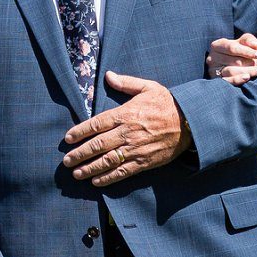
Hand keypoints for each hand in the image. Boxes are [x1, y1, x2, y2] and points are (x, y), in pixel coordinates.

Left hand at [61, 72, 191, 185]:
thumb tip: (108, 75)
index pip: (96, 124)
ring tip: (76, 173)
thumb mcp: (148, 87)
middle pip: (97, 145)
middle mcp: (127, 132)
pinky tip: (96, 181)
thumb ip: (126, 83)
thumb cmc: (167, 103)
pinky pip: (123, 171)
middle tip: (67, 160)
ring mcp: (135, 149)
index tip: (68, 138)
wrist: (190, 122)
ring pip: (107, 161)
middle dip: (80, 154)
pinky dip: (108, 178)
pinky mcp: (144, 161)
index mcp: (125, 114)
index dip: (80, 132)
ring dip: (89, 168)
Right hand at [207, 32, 256, 84]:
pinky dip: (238, 79)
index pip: (232, 48)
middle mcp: (212, 58)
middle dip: (250, 62)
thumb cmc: (237, 50)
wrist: (229, 63)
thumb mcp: (242, 42)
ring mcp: (213, 70)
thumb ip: (249, 40)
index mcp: (217, 45)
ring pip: (231, 71)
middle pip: (234, 60)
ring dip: (247, 71)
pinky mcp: (216, 80)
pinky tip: (247, 77)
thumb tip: (255, 45)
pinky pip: (227, 81)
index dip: (247, 51)